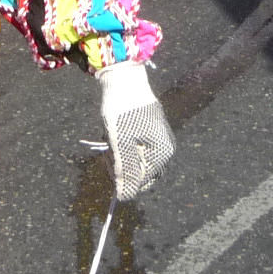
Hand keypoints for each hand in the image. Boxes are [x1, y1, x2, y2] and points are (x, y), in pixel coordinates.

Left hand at [98, 61, 173, 199]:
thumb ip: (124, 172)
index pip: (140, 182)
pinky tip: (115, 130)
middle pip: (139, 172)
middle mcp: (165, 148)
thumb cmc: (122, 110)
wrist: (124, 77)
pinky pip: (135, 147)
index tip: (107, 162)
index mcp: (161, 154)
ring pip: (135, 159)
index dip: (121, 179)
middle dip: (120, 166)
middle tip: (107, 149)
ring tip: (111, 135)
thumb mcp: (120, 143)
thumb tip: (124, 197)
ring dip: (120, 154)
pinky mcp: (150, 129)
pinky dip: (123, 143)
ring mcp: (159, 138)